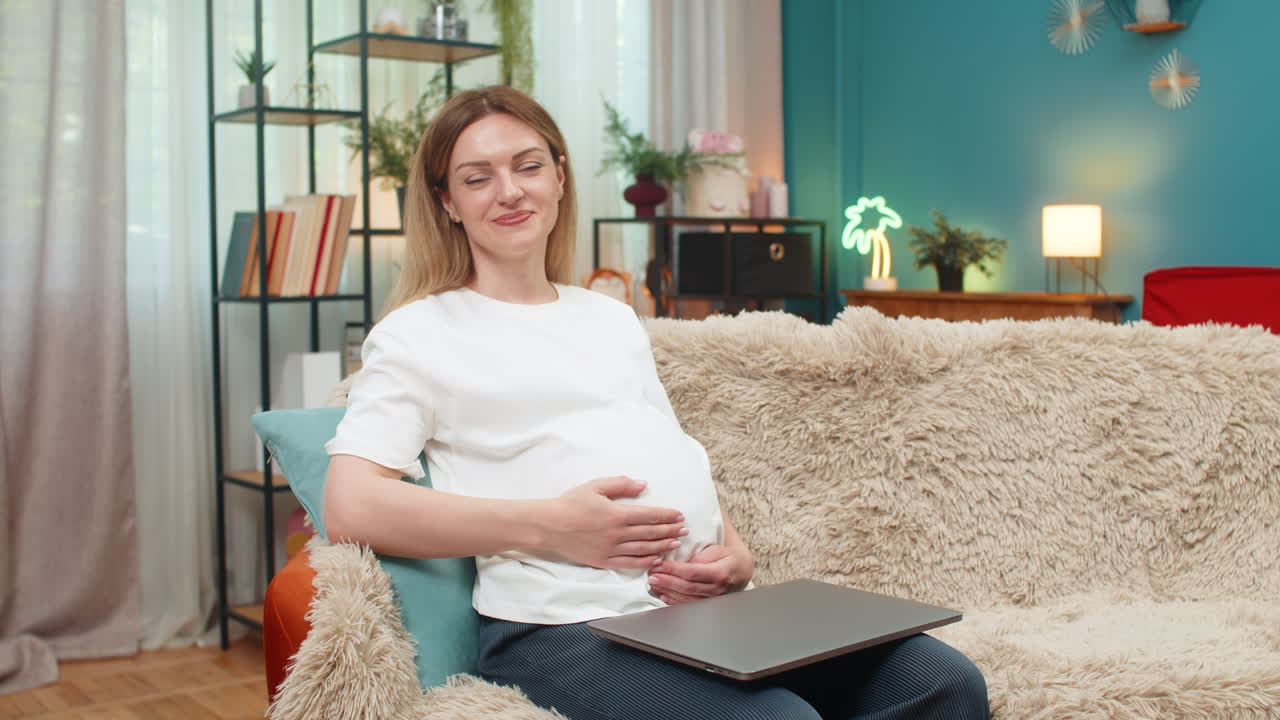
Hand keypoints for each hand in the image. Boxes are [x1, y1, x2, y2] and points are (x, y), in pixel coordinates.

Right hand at [540, 476, 686, 570]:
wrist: (549, 526)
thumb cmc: (571, 503)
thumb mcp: (595, 486)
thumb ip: (620, 485)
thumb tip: (643, 485)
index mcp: (616, 514)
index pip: (649, 515)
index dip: (667, 516)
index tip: (679, 516)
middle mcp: (617, 534)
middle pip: (650, 533)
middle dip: (670, 531)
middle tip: (684, 530)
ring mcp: (610, 549)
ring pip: (643, 549)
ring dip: (662, 546)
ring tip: (676, 544)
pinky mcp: (603, 561)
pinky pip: (629, 563)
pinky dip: (645, 562)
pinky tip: (656, 560)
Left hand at [647, 543, 752, 604]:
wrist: (740, 571)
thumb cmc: (726, 558)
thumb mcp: (716, 550)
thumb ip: (700, 556)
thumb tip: (683, 562)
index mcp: (720, 573)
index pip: (692, 572)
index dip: (674, 569)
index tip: (660, 564)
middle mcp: (717, 589)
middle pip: (687, 587)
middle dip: (667, 581)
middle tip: (652, 575)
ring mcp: (713, 600)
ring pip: (686, 598)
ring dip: (668, 591)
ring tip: (654, 584)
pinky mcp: (707, 605)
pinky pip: (689, 605)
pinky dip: (674, 601)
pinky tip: (663, 595)